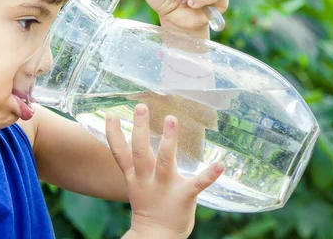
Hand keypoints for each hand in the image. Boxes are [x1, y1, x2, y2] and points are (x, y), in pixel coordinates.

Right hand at [106, 105, 223, 238]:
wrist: (156, 235)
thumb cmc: (148, 203)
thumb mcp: (136, 181)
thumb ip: (138, 160)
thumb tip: (137, 133)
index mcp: (134, 175)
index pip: (120, 152)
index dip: (113, 133)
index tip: (111, 113)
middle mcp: (147, 179)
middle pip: (140, 151)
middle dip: (140, 128)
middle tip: (141, 107)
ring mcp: (166, 187)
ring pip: (165, 161)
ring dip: (169, 140)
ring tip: (172, 119)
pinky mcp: (184, 196)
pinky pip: (198, 184)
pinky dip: (210, 174)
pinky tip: (221, 164)